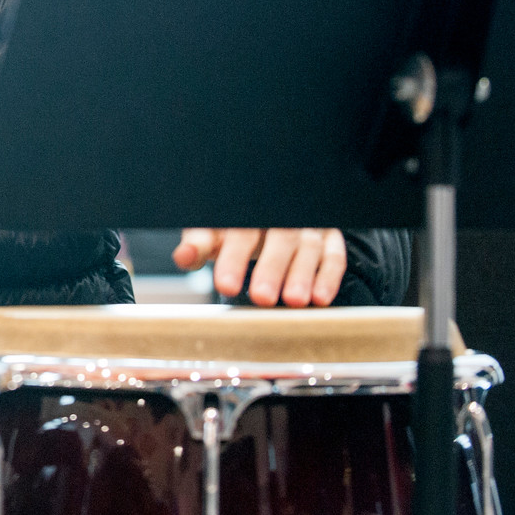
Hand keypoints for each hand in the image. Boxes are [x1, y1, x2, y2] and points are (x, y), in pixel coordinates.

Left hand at [173, 228, 346, 306]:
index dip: (232, 259)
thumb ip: (198, 245)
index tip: (225, 285)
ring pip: (307, 247)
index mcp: (247, 214)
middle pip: (277, 239)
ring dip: (302, 274)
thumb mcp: (213, 233)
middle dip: (270, 269)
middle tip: (262, 297)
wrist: (266, 216)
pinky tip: (320, 298)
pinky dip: (328, 276)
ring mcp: (306, 226)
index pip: (239, 233)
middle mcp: (279, 217)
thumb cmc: (234, 229)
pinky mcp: (328, 237)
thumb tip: (183, 257)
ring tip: (293, 300)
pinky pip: (332, 255)